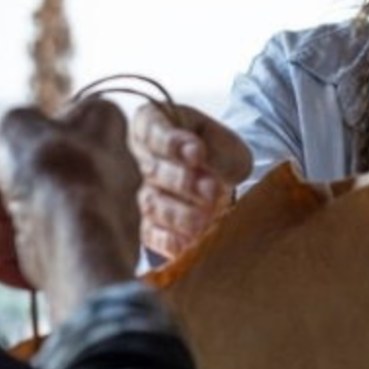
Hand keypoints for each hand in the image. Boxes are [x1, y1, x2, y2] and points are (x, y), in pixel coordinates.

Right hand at [0, 99, 141, 317]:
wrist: (80, 237)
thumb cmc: (54, 169)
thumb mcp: (6, 132)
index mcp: (100, 126)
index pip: (50, 126)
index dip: (9, 141)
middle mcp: (109, 170)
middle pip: (36, 181)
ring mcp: (105, 216)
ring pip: (39, 223)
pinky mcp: (95, 257)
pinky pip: (53, 257)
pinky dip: (18, 260)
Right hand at [129, 102, 251, 259]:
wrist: (225, 181)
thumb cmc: (219, 153)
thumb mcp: (225, 143)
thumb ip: (214, 148)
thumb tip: (198, 156)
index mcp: (154, 124)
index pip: (152, 129)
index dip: (171, 142)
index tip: (196, 152)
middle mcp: (143, 159)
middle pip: (152, 169)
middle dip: (182, 181)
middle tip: (209, 189)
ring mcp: (145, 192)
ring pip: (153, 203)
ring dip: (179, 213)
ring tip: (205, 220)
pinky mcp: (151, 224)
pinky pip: (152, 233)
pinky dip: (169, 240)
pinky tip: (187, 243)